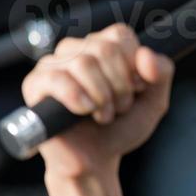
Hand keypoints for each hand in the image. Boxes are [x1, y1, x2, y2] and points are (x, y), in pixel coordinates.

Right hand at [20, 23, 174, 178]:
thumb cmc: (121, 127)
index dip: (133, 64)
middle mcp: (74, 49)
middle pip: (104, 48)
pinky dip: (77, 97)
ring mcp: (51, 65)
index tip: (137, 89)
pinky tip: (85, 111)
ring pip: (83, 63)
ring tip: (104, 116)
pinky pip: (56, 78)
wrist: (96, 160)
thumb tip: (146, 54)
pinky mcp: (35, 85)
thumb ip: (161, 73)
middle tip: (119, 108)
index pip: (119, 35)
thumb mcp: (154, 101)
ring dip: (102, 96)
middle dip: (120, 86)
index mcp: (100, 45)